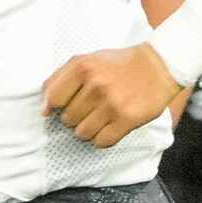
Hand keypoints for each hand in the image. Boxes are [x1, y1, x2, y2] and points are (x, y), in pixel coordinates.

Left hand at [42, 43, 177, 146]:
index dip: (56, 105)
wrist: (158, 66)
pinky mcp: (128, 119)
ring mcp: (112, 104)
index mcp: (83, 67)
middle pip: (67, 119)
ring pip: (82, 133)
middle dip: (74, 117)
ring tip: (98, 118)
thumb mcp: (86, 60)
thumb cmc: (117, 64)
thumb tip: (44, 110)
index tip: (66, 104)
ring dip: (87, 130)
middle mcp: (96, 85)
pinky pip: (102, 142)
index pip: (53, 98)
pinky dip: (101, 139)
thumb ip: (60, 79)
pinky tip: (109, 126)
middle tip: (89, 108)